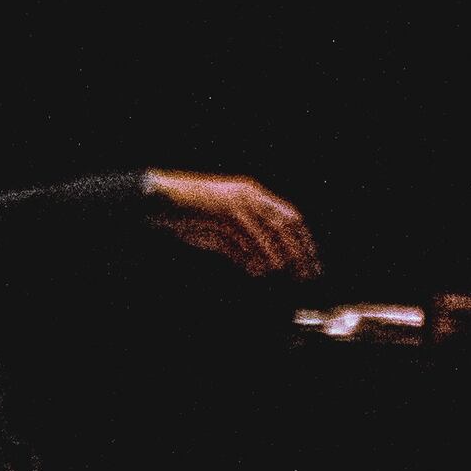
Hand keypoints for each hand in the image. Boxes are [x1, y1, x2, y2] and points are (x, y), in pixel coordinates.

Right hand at [141, 171, 316, 279]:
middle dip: (300, 250)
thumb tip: (260, 269)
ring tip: (289, 275)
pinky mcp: (223, 212)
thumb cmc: (188, 216)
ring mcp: (236, 203)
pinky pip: (247, 235)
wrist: (158, 200)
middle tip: (309, 274)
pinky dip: (255, 255)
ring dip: (281, 255)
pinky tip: (261, 271)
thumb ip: (240, 247)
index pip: (290, 217)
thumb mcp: (220, 233)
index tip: (312, 261)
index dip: (304, 240)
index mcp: (253, 195)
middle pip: (286, 224)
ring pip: (269, 230)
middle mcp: (249, 196)